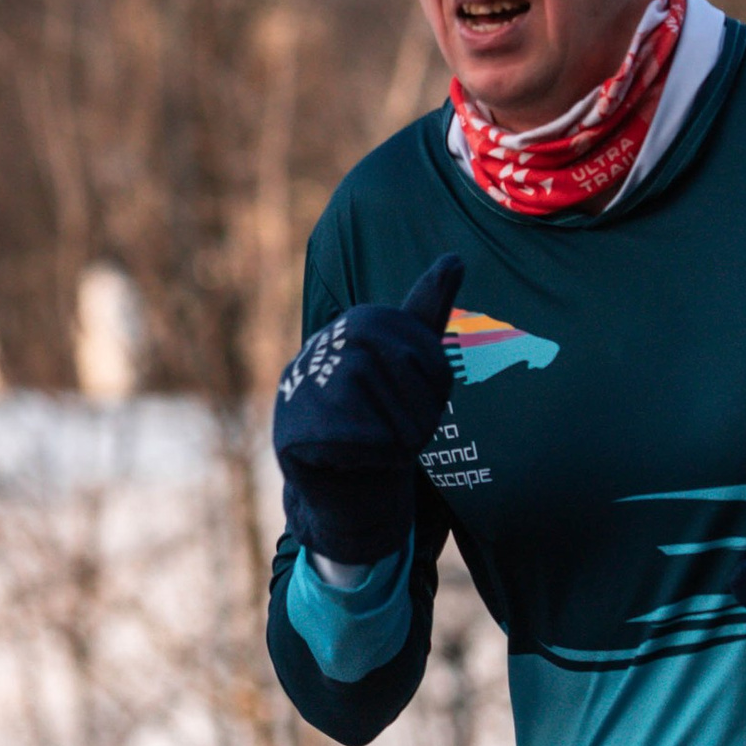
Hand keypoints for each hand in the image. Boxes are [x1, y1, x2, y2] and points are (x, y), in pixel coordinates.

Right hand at [273, 255, 465, 564]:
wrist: (351, 487)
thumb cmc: (385, 418)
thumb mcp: (413, 364)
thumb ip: (428, 312)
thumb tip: (455, 258)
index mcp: (354, 328)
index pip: (413, 338)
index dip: (434, 379)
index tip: (431, 405)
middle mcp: (320, 351)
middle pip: (388, 361)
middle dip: (417, 407)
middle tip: (416, 435)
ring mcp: (299, 390)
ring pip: (365, 392)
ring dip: (396, 431)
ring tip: (392, 447)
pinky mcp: (291, 434)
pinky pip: (344, 434)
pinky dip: (372, 453)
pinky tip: (369, 460)